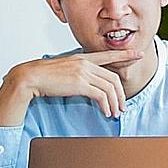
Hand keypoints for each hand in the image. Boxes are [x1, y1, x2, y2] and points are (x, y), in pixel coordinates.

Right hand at [0, 51, 141, 123]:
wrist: (29, 77)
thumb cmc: (42, 78)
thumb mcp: (62, 72)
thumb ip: (76, 75)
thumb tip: (84, 86)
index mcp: (81, 58)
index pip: (108, 55)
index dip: (125, 55)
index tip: (137, 54)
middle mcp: (84, 63)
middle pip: (113, 77)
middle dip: (121, 94)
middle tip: (122, 106)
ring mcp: (83, 72)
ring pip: (110, 87)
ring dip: (115, 103)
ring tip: (115, 113)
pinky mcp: (80, 83)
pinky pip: (101, 95)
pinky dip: (107, 105)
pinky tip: (106, 112)